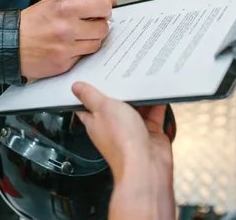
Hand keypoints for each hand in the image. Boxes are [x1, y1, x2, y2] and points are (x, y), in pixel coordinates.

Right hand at [19, 0, 111, 79]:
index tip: (100, 10)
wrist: (10, 45)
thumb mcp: (50, 2)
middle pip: (103, 27)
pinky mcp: (64, 63)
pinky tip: (68, 47)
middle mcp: (67, 28)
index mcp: (65, 8)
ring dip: (90, 40)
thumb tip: (95, 0)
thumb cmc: (30, 23)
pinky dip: (79, 52)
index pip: (102, 6)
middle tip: (90, 25)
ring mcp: (66, 47)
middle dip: (98, 25)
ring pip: (96, 44)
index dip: (103, 8)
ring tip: (78, 37)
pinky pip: (84, 57)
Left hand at [72, 82, 174, 219]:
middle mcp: (114, 126)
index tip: (92, 76)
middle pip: (115, 103)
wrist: (146, 165)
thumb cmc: (121, 141)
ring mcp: (133, 129)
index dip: (89, 91)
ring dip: (139, 95)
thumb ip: (90, 96)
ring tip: (142, 76)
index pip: (88, 105)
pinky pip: (154, 114)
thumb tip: (76, 87)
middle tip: (123, 70)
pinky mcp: (150, 132)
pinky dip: (157, 103)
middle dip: (119, 89)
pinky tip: (159, 90)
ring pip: (136, 107)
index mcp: (96, 121)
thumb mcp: (102, 109)